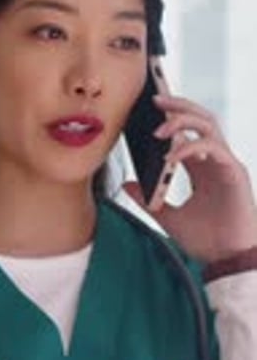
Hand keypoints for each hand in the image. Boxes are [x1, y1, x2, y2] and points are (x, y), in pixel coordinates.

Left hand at [124, 94, 256, 262]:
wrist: (228, 260)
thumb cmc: (207, 240)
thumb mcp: (168, 218)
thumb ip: (147, 200)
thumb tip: (125, 183)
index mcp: (202, 168)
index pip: (187, 132)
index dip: (170, 117)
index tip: (146, 109)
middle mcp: (215, 161)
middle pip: (200, 118)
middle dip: (178, 105)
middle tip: (153, 99)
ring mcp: (226, 164)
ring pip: (208, 125)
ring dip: (183, 119)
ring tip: (157, 128)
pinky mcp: (234, 173)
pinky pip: (212, 148)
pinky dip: (190, 148)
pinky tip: (170, 157)